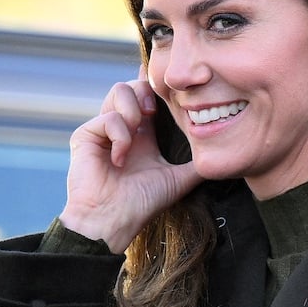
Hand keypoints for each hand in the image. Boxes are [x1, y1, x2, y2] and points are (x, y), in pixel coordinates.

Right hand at [59, 67, 201, 252]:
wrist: (112, 221)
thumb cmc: (141, 204)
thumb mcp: (177, 180)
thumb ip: (195, 165)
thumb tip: (221, 156)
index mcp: (143, 135)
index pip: (150, 98)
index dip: (159, 88)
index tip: (172, 88)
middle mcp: (123, 128)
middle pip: (134, 85)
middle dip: (147, 90)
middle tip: (153, 112)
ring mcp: (103, 130)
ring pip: (119, 90)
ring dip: (133, 109)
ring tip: (137, 132)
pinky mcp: (86, 135)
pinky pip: (107, 117)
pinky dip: (119, 135)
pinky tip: (120, 158)